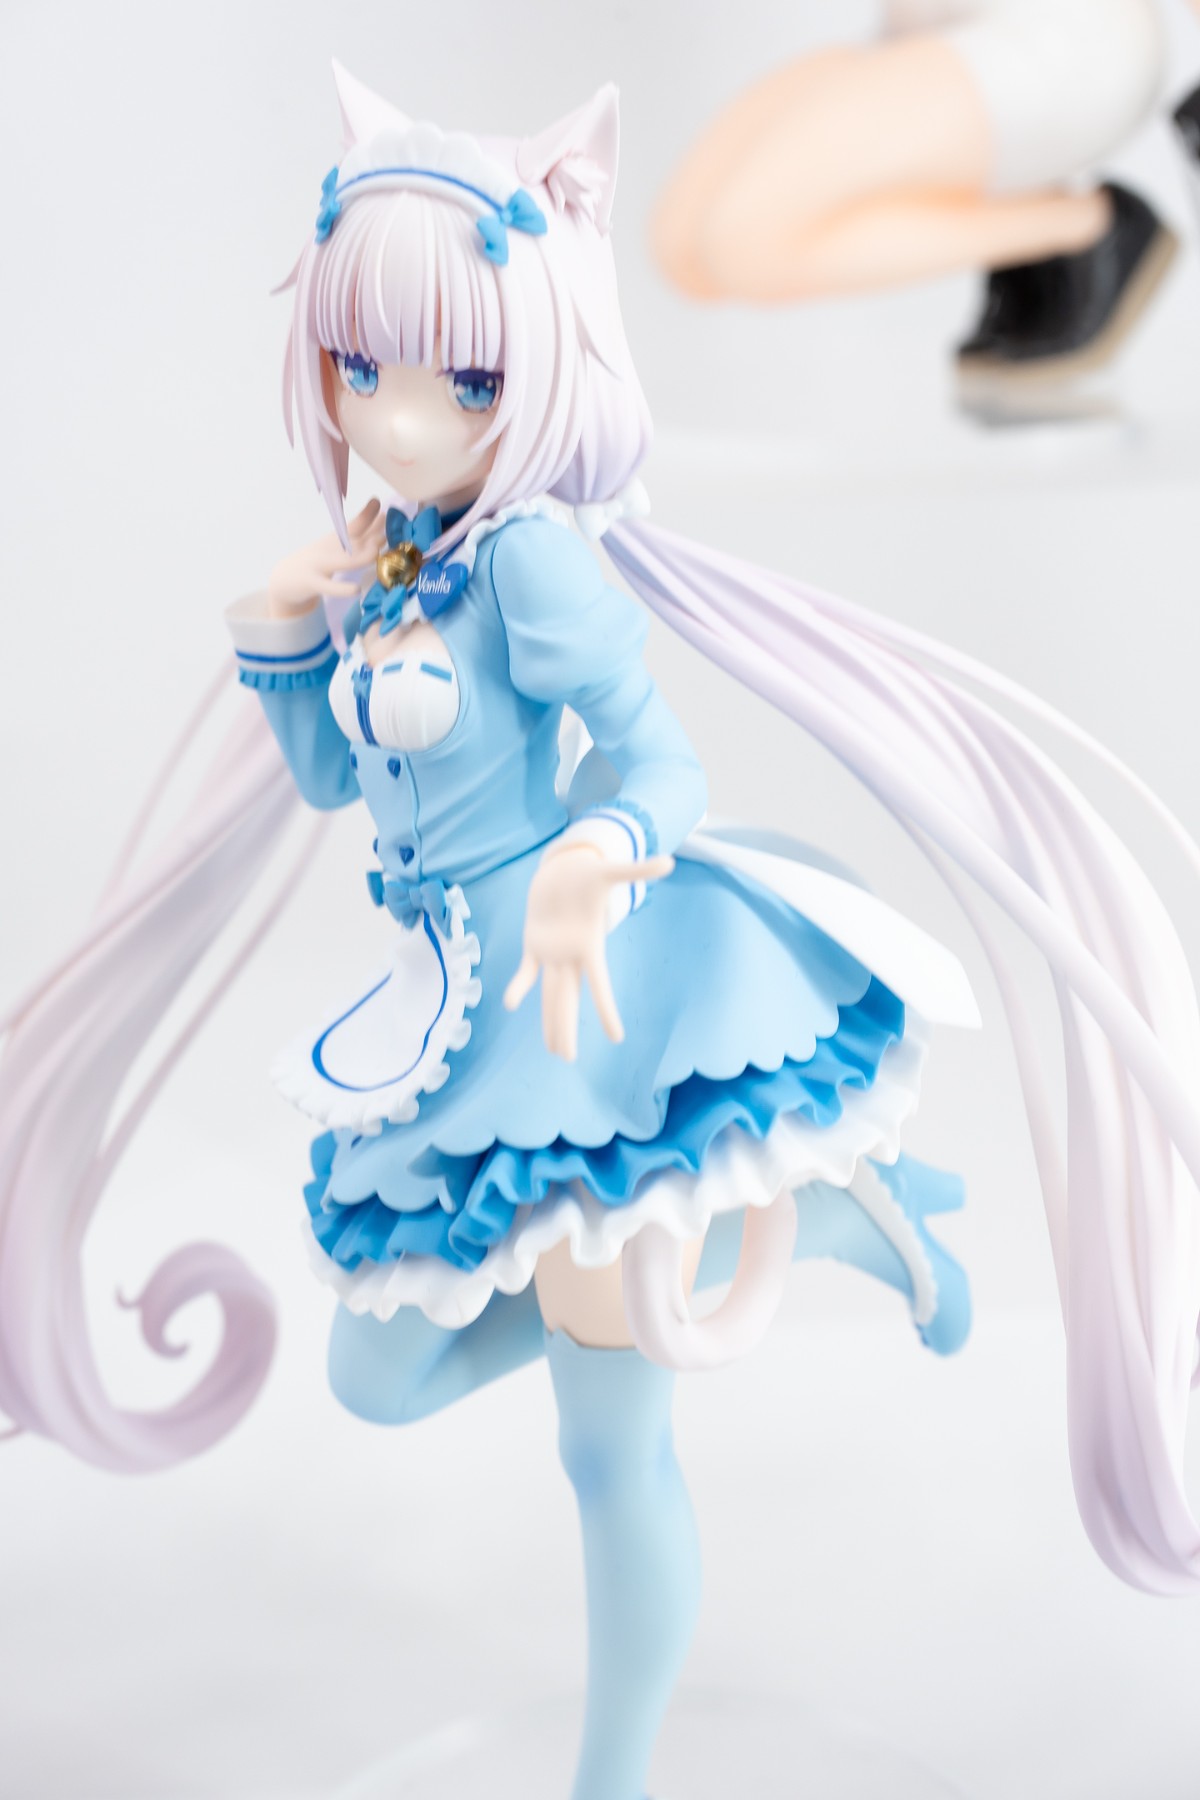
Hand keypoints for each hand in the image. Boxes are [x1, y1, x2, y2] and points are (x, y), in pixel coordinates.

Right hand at [266, 499, 386, 618]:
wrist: (285, 580)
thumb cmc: (317, 563)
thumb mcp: (337, 549)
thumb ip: (360, 539)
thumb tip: (382, 524)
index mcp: (335, 541)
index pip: (354, 525)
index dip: (367, 514)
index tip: (379, 502)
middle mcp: (328, 549)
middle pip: (351, 539)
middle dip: (369, 531)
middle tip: (385, 526)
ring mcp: (320, 565)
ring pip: (343, 561)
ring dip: (361, 556)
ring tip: (375, 552)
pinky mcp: (313, 583)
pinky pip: (329, 587)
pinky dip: (342, 589)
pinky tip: (355, 590)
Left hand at [503, 846, 674, 1061]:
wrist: (564, 871)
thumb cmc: (590, 874)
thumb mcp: (611, 872)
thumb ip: (637, 870)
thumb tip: (668, 862)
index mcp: (590, 947)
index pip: (599, 985)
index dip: (606, 1010)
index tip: (617, 1037)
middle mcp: (571, 957)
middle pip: (568, 999)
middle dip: (566, 1028)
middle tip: (567, 1059)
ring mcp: (552, 953)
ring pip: (550, 994)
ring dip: (550, 1021)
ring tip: (554, 1050)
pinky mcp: (534, 945)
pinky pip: (526, 972)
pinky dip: (519, 987)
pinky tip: (510, 1004)